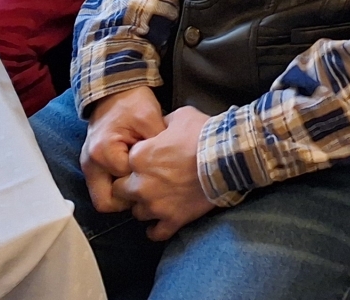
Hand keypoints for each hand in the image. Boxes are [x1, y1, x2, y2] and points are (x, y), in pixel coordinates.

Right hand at [82, 85, 166, 214]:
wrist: (115, 93)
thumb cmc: (134, 104)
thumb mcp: (150, 119)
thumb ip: (157, 145)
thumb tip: (171, 169)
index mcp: (103, 152)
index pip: (124, 185)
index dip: (143, 182)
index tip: (160, 175)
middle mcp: (90, 164)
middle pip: (106, 203)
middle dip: (129, 200)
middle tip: (150, 187)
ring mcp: (89, 168)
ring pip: (104, 199)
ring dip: (123, 196)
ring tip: (145, 182)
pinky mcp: (93, 168)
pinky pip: (105, 189)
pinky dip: (119, 188)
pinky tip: (138, 177)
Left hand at [113, 105, 215, 240]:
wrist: (227, 157)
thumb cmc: (203, 133)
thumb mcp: (181, 116)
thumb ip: (163, 123)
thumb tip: (160, 127)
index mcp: (139, 158)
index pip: (123, 164)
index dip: (135, 162)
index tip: (147, 161)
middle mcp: (140, 185)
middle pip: (122, 191)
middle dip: (131, 186)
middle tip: (148, 181)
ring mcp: (156, 205)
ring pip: (138, 213)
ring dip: (145, 206)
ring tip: (158, 200)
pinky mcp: (173, 219)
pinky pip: (156, 233)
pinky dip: (157, 229)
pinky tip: (161, 223)